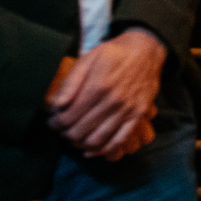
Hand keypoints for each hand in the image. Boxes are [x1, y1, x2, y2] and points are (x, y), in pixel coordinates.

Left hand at [48, 28, 165, 159]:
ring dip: (80, 143)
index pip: (68, 116)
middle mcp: (113, 101)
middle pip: (80, 130)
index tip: (52, 122)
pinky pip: (119, 140)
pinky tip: (90, 151)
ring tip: (74, 137)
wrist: (147, 50)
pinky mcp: (138, 115)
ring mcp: (127, 110)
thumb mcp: (89, 58)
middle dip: (65, 133)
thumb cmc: (115, 53)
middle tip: (61, 130)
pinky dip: (102, 150)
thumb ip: (72, 81)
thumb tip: (57, 105)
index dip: (55, 123)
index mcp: (98, 86)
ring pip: (97, 139)